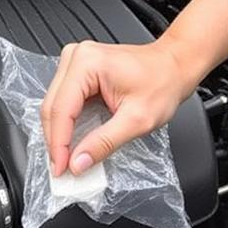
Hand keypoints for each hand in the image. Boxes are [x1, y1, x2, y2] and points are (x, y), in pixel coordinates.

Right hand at [40, 39, 191, 177]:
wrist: (175, 66)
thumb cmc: (163, 82)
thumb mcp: (137, 120)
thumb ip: (104, 143)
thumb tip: (78, 163)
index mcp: (88, 64)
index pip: (61, 111)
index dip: (58, 145)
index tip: (60, 169)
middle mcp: (76, 58)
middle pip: (52, 108)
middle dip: (55, 142)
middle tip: (60, 169)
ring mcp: (74, 63)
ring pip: (53, 107)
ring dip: (57, 135)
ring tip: (64, 159)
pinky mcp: (76, 73)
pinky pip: (61, 103)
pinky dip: (64, 126)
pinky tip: (69, 142)